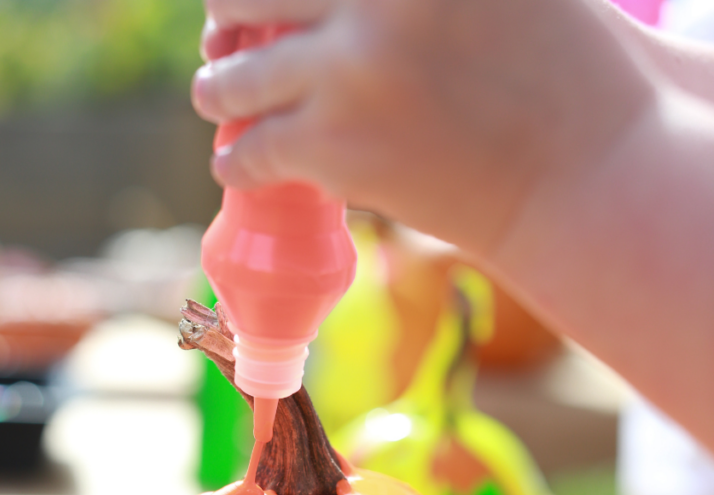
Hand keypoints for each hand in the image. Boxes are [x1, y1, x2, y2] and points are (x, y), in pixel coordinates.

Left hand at [192, 0, 654, 261]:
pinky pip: (254, 148)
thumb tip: (344, 2)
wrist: (582, 176)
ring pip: (237, 77)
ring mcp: (350, 66)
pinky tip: (234, 162)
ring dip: (217, 89)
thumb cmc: (562, 73)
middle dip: (229, 14)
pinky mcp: (337, 145)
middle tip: (222, 32)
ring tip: (214, 96)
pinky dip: (237, 158)